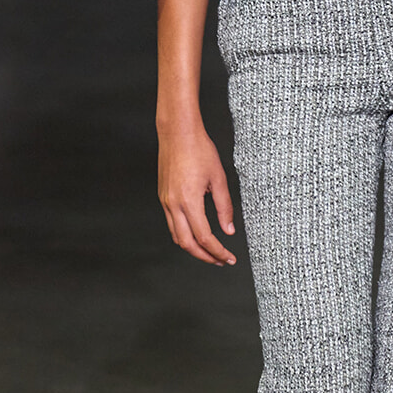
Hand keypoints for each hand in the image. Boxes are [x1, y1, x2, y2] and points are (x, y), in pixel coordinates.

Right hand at [158, 120, 237, 264]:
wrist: (177, 132)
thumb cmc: (199, 150)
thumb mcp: (218, 179)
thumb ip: (224, 207)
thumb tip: (229, 231)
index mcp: (189, 201)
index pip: (205, 237)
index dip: (218, 251)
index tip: (229, 258)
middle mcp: (173, 204)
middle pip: (187, 244)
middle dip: (205, 256)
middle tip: (221, 261)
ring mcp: (165, 201)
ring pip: (177, 236)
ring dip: (193, 248)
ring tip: (210, 251)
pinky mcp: (163, 196)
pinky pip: (172, 224)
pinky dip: (184, 234)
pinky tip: (197, 233)